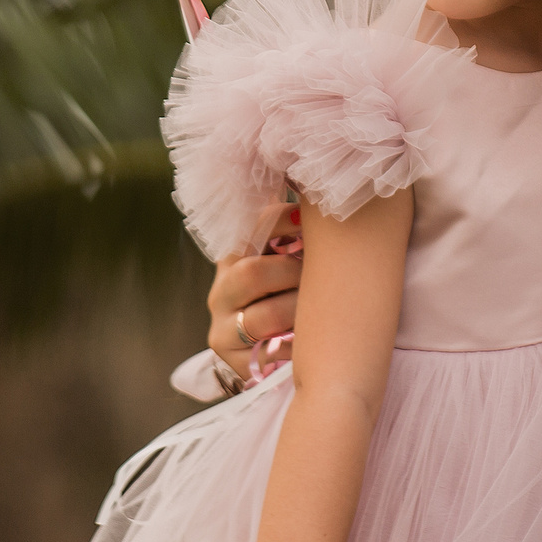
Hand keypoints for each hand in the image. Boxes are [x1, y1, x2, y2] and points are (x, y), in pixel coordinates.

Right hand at [208, 203, 303, 380]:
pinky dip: (300, 346)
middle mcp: (221, 291)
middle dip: (292, 272)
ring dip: (300, 310)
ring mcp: (223, 328)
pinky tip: (315, 341)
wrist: (261, 353)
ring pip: (266, 315)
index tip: (311, 221)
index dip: (283, 221)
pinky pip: (275, 353)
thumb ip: (291, 227)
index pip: (251, 229)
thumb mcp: (282, 259)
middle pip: (251, 273)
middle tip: (319, 277)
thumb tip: (305, 180)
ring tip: (320, 309)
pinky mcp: (234, 361)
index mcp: (233, 258)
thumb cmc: (283, 295)